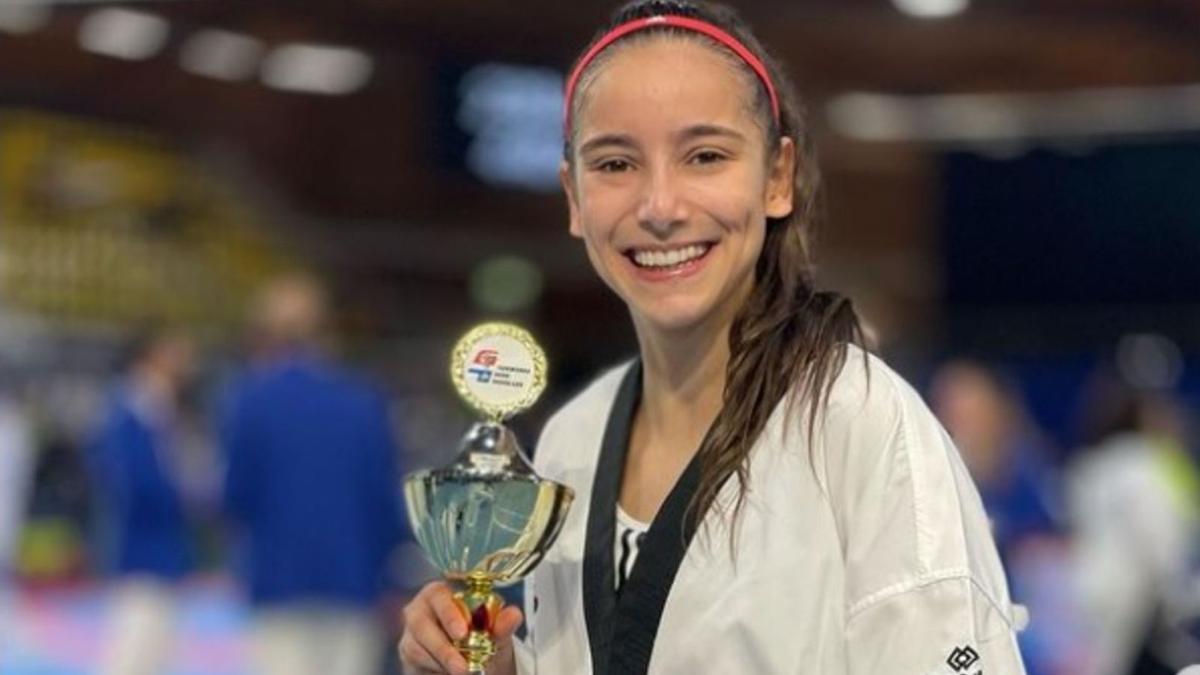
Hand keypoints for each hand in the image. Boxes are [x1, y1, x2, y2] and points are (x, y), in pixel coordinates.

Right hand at [399, 580, 524, 674]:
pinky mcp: (407, 652)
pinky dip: (434, 668)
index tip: (462, 632)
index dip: (448, 613)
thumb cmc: (482, 640)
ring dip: (441, 661)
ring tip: (464, 671)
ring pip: (416, 646)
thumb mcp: (497, 634)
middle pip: (421, 622)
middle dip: (443, 646)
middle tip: (463, 665)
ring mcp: (411, 632)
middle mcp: (421, 609)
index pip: (438, 595)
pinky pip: (415, 661)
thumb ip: (503, 624)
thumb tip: (513, 615)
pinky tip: (448, 671)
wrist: (473, 665)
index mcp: (442, 593)